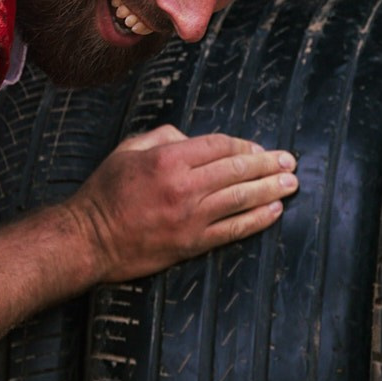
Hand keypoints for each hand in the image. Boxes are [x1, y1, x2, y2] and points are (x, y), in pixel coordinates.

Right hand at [67, 125, 297, 280]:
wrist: (89, 238)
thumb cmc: (106, 191)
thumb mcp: (129, 149)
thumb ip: (165, 137)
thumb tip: (195, 140)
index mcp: (168, 159)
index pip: (220, 145)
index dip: (244, 144)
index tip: (260, 147)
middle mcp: (183, 187)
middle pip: (237, 170)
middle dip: (268, 164)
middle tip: (290, 162)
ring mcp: (190, 217)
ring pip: (241, 199)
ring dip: (271, 190)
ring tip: (291, 184)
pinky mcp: (191, 243)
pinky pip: (233, 230)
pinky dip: (257, 220)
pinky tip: (274, 211)